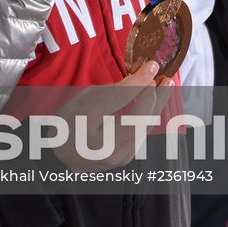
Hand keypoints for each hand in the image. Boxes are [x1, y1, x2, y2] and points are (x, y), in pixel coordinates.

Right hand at [54, 61, 170, 169]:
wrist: (61, 154)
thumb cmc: (68, 122)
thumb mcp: (82, 99)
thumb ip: (111, 90)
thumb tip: (141, 78)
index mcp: (81, 126)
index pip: (114, 100)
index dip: (136, 82)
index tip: (151, 67)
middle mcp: (99, 147)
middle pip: (136, 118)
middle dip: (154, 95)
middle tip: (164, 77)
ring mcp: (114, 158)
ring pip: (143, 127)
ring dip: (157, 105)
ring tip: (166, 86)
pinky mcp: (124, 159)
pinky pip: (140, 134)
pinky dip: (148, 115)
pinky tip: (154, 102)